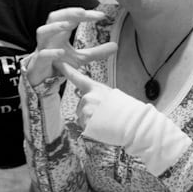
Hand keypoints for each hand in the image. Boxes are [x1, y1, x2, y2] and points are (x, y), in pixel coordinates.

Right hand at [27, 8, 116, 85]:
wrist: (44, 78)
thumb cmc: (60, 62)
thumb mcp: (81, 58)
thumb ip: (96, 52)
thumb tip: (116, 45)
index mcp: (59, 32)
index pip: (71, 17)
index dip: (85, 15)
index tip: (101, 16)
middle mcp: (49, 37)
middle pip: (53, 17)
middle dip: (67, 12)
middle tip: (82, 12)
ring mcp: (42, 48)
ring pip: (42, 32)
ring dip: (53, 27)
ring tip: (67, 25)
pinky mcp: (39, 61)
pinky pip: (42, 54)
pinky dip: (50, 52)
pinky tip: (61, 52)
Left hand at [61, 63, 190, 172]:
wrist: (134, 124)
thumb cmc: (127, 111)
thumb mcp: (113, 96)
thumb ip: (98, 96)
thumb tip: (89, 99)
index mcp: (96, 88)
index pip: (78, 78)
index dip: (67, 70)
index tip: (58, 62)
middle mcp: (88, 97)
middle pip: (81, 104)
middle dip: (89, 111)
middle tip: (105, 115)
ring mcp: (86, 109)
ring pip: (82, 116)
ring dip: (90, 120)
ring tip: (105, 121)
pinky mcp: (85, 121)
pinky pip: (84, 126)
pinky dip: (91, 129)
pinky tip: (102, 128)